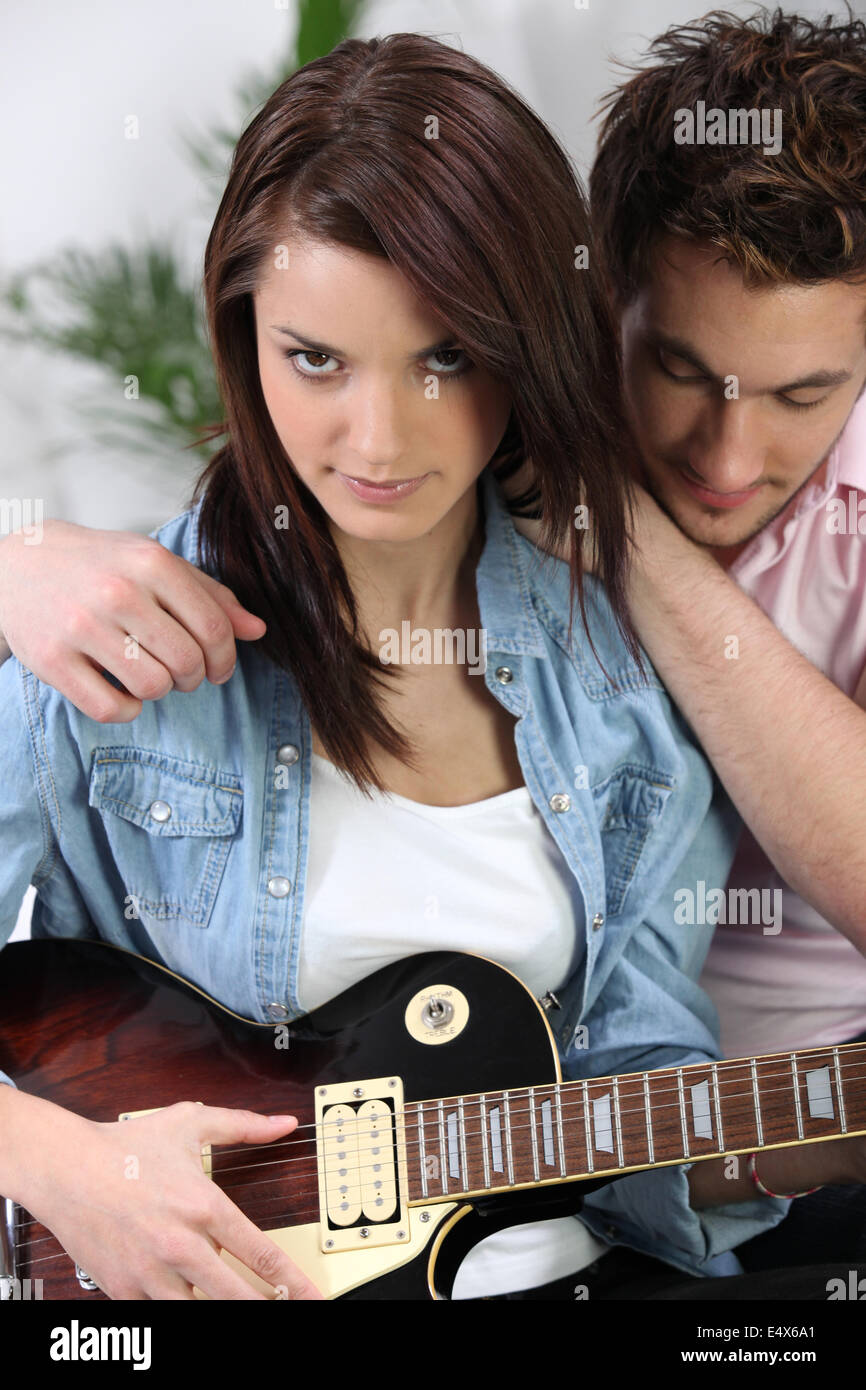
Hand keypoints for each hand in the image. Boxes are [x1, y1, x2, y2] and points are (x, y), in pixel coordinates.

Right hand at [0, 520, 265, 720]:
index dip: (225, 659)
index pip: (214, 627)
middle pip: (187, 661)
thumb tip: (257, 630)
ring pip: (153, 686)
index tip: (218, 669)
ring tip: (148, 674)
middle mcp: (118, 591)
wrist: (17, 563)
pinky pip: (111, 708)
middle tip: (182, 673)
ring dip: (160, 691)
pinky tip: (121, 691)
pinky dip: (126, 709)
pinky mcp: (51, 659)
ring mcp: (81, 626)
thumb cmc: (100, 565)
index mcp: (151, 562)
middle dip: (194, 677)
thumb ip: (209, 595)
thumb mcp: (155, 564)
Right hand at [22, 1100, 323, 1299]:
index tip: (312, 1296)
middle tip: (287, 1310)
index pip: (260, 1254)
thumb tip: (284, 1123)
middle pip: (236, 1297)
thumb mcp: (190, 1121)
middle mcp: (180, 1245)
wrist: (63, 1166)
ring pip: (199, 1313)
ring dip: (221, 1311)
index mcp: (203, 1206)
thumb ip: (243, 1125)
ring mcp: (150, 1274)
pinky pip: (160, 1314)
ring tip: (240, 1305)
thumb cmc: (125, 1145)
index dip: (292, 1282)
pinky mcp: (124, 1290)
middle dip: (265, 1308)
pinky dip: (177, 1310)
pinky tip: (190, 1301)